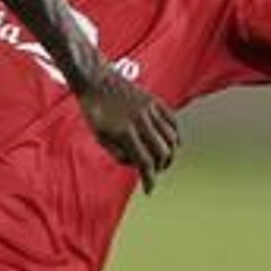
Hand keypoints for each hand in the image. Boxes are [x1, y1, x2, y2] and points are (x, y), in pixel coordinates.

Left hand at [78, 68, 180, 192]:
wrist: (96, 80)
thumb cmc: (95, 111)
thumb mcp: (99, 137)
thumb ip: (118, 154)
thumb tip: (137, 164)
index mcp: (124, 131)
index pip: (144, 162)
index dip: (149, 179)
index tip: (149, 189)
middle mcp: (140, 120)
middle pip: (162, 152)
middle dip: (160, 167)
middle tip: (154, 172)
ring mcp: (150, 109)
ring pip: (171, 138)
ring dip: (170, 153)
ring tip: (163, 160)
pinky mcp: (155, 101)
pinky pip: (172, 122)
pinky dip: (175, 135)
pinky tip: (170, 143)